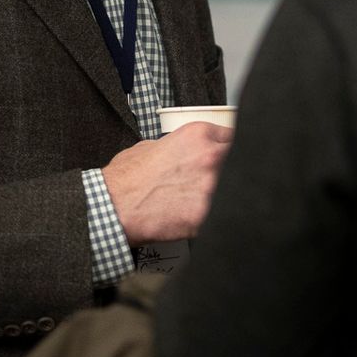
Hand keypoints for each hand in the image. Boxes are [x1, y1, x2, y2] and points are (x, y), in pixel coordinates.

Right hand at [102, 123, 232, 243]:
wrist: (112, 206)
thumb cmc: (128, 178)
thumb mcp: (153, 145)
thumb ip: (182, 146)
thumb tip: (191, 153)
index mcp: (198, 135)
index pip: (236, 136)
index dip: (235, 149)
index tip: (235, 157)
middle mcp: (209, 157)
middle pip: (244, 160)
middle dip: (237, 171)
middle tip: (229, 182)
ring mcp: (210, 186)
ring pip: (239, 189)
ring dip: (231, 196)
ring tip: (217, 204)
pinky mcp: (205, 215)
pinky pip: (225, 216)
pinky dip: (220, 219)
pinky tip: (207, 221)